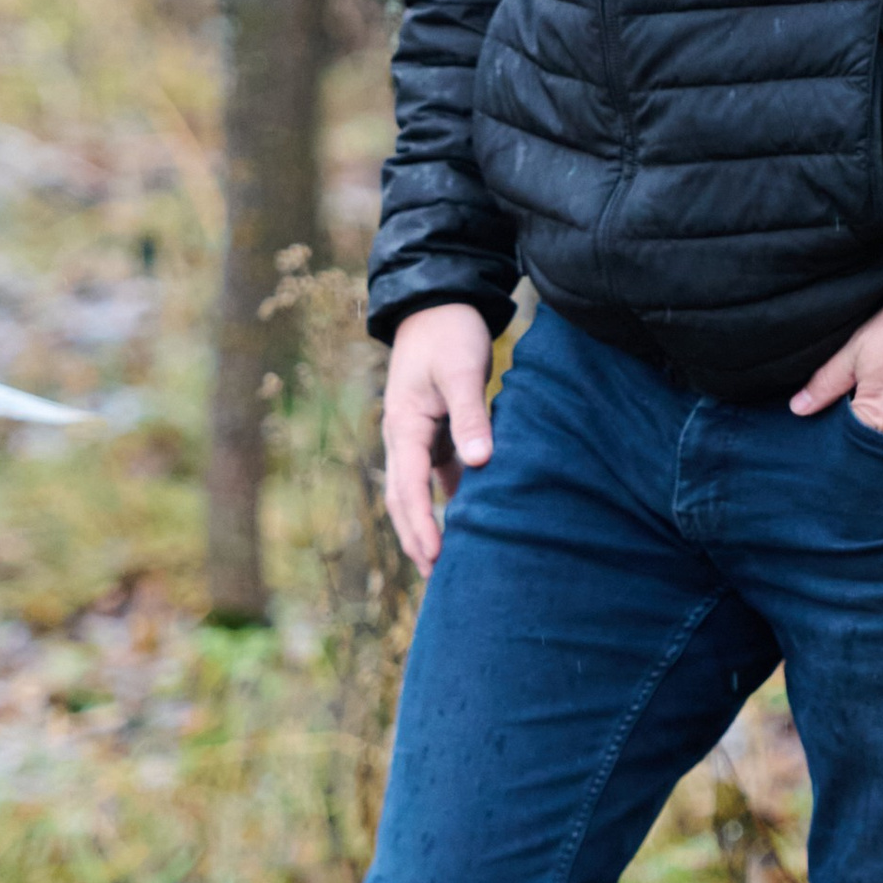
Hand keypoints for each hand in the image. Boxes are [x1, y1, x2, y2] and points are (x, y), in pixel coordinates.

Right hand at [382, 302, 495, 569]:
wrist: (439, 303)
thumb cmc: (450, 334)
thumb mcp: (461, 372)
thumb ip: (471, 417)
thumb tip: (479, 463)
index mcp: (403, 426)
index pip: (407, 487)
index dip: (420, 524)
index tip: (435, 557)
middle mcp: (403, 437)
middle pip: (404, 499)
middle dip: (417, 539)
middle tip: (436, 580)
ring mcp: (417, 438)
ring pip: (417, 493)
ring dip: (428, 527)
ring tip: (446, 566)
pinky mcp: (435, 433)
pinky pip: (436, 478)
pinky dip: (446, 504)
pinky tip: (468, 526)